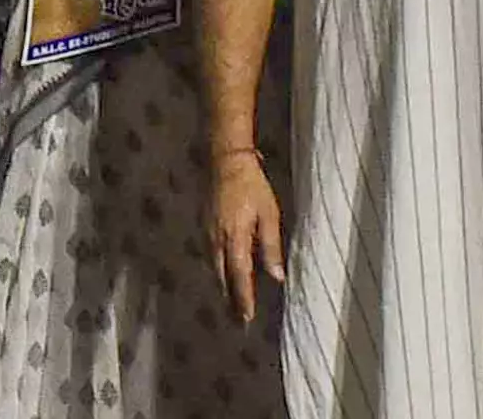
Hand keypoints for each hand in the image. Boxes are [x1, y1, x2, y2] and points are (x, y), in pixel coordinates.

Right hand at [207, 146, 288, 324]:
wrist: (226, 161)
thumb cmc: (253, 186)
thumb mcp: (269, 214)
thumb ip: (271, 246)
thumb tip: (276, 276)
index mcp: (235, 237)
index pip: (239, 275)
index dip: (243, 298)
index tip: (247, 318)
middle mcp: (217, 240)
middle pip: (222, 277)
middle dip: (230, 300)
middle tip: (238, 321)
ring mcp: (208, 233)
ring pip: (214, 269)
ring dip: (223, 288)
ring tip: (231, 305)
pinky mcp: (205, 227)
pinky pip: (211, 257)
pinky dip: (218, 272)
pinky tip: (223, 276)